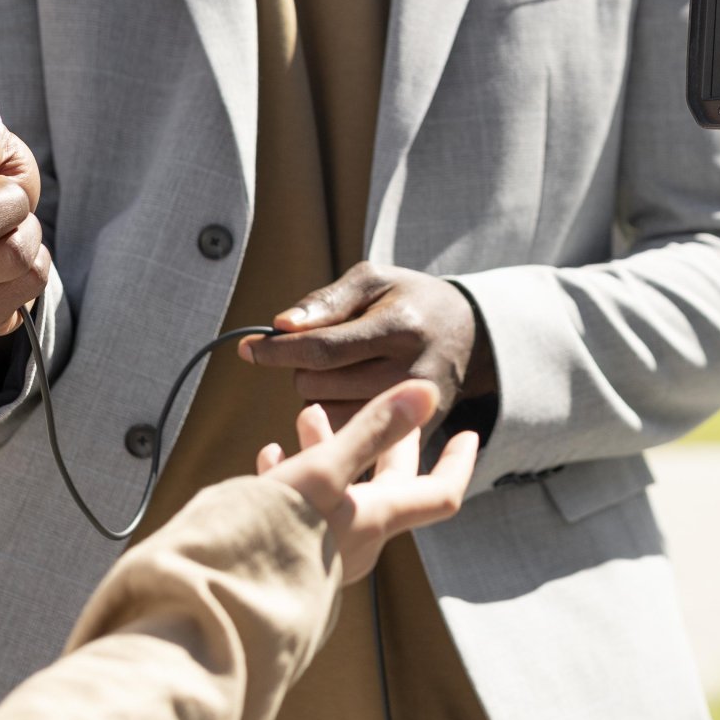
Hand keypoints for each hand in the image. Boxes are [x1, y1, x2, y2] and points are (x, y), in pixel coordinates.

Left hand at [243, 262, 492, 425]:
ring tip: (338, 373)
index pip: (322, 348)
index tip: (248, 348)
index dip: (278, 350)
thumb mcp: (374, 281)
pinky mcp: (416, 435)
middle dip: (302, 367)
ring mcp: (416, 412)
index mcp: (400, 327)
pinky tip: (346, 396)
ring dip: (317, 394)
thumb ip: (326, 301)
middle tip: (320, 352)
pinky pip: (350, 438)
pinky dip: (334, 418)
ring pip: (328, 415)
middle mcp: (410, 375)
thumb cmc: (410, 301)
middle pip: (319, 385)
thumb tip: (281, 326)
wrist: (470, 337)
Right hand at [257, 380, 478, 581]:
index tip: (470, 434)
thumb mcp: (325, 471)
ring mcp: (323, 550)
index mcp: (376, 520)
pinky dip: (294, 476)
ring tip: (308, 415)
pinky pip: (301, 508)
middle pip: (387, 484)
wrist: (220, 601)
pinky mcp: (287, 554)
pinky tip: (270, 457)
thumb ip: (373, 430)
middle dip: (387, 441)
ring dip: (330, 449)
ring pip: (339, 490)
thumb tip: (428, 390)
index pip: (440, 493)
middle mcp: (357, 540)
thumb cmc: (274, 535)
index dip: (458, 462)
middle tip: (390, 407)